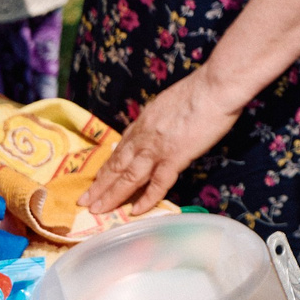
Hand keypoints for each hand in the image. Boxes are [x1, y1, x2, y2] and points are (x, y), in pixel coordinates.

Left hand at [82, 68, 249, 217]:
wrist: (214, 87)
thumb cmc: (198, 91)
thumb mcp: (167, 103)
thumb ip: (157, 120)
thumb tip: (154, 130)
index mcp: (143, 122)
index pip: (120, 149)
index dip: (107, 167)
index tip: (96, 180)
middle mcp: (144, 137)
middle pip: (117, 165)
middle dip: (99, 185)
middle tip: (84, 202)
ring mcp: (156, 149)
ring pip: (128, 177)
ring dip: (111, 195)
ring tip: (97, 210)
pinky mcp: (174, 158)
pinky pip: (157, 183)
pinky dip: (146, 199)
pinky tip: (136, 212)